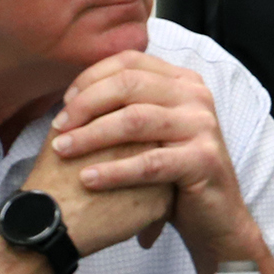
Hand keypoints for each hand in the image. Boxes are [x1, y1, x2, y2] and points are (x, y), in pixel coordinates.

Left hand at [46, 52, 261, 273]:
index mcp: (183, 82)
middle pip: (130, 84)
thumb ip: (129, 106)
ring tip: (62, 150)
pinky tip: (88, 178)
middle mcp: (196, 96)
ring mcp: (202, 126)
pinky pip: (150, 162)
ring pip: (136, 119)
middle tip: (59, 128)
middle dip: (86, 104)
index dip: (91, 78)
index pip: (130, 61)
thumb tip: (74, 96)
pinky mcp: (203, 159)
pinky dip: (114, 170)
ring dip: (92, 134)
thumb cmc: (173, 170)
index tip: (64, 105)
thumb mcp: (154, 131)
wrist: (214, 212)